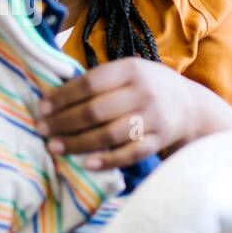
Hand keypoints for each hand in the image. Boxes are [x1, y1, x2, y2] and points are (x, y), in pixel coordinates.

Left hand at [36, 58, 231, 168]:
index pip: (90, 83)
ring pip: (109, 134)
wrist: (190, 106)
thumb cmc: (147, 87)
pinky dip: (107, 160)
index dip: (63, 96)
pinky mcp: (159, 140)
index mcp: (131, 69)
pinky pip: (130, 153)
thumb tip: (53, 94)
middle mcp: (143, 92)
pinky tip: (85, 163)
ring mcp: (153, 118)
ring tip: (54, 147)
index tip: (41, 107)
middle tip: (41, 130)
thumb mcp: (129, 71)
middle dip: (64, 122)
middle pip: (96, 110)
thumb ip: (99, 80)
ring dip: (77, 143)